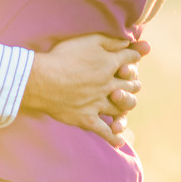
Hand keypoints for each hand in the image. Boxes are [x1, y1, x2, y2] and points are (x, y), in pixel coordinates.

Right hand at [22, 33, 141, 147]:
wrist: (42, 80)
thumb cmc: (63, 57)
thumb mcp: (88, 40)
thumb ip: (110, 41)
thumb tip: (128, 41)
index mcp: (110, 64)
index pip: (130, 59)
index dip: (135, 56)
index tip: (137, 55)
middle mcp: (108, 85)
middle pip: (130, 85)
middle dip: (133, 83)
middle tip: (133, 83)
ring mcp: (99, 104)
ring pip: (121, 108)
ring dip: (126, 105)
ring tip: (126, 105)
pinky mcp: (87, 119)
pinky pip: (105, 131)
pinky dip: (113, 137)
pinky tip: (120, 141)